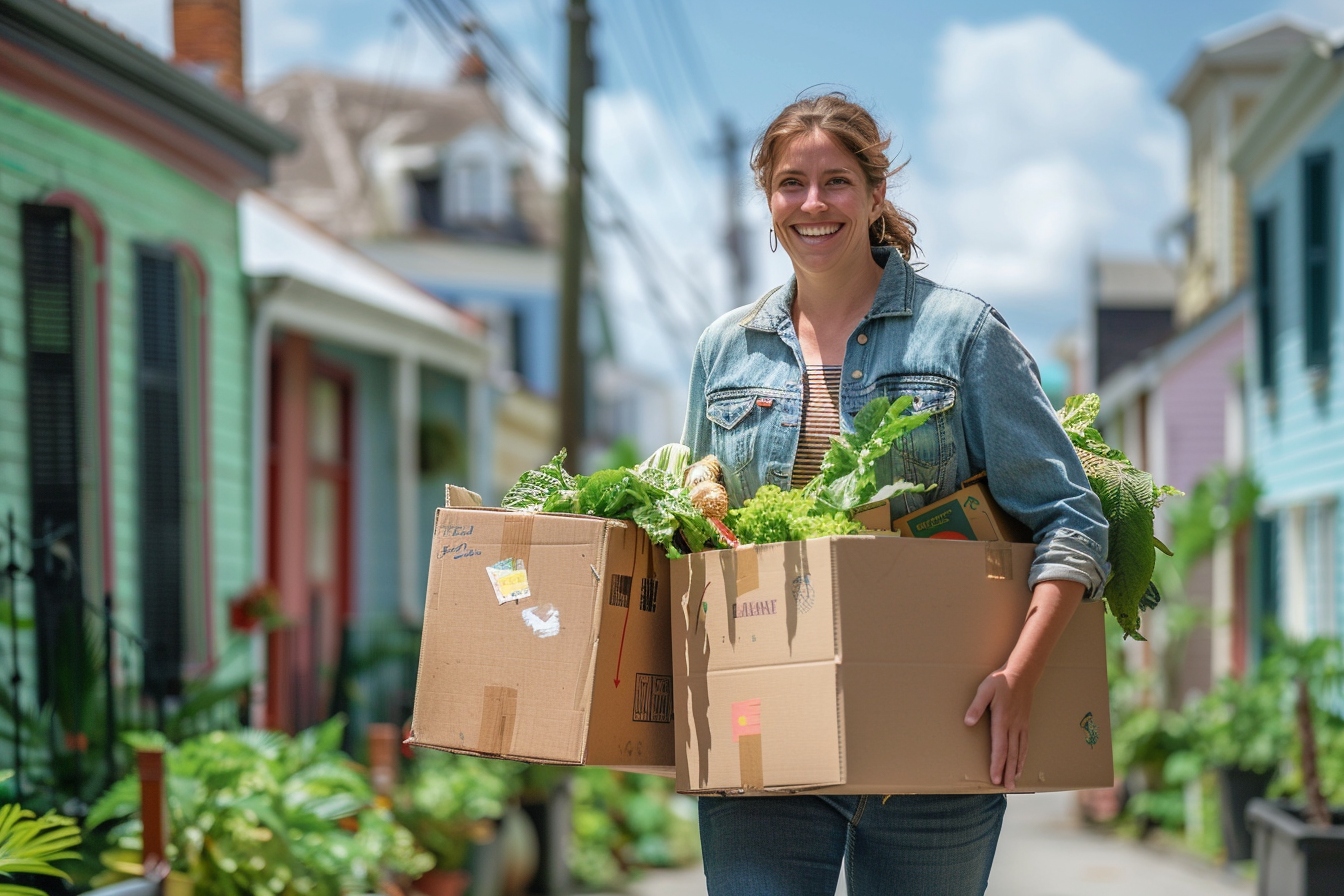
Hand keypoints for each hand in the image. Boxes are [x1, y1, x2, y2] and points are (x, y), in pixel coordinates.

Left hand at [964, 664, 1033, 789]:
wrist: (1022, 674)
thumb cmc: (1000, 681)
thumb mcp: (984, 690)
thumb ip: (976, 707)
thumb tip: (968, 723)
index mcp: (1002, 720)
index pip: (1000, 747)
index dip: (997, 764)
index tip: (995, 778)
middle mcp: (1013, 726)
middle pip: (1011, 754)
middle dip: (1008, 772)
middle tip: (1006, 788)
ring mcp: (1021, 725)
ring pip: (1020, 751)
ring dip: (1016, 767)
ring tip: (1014, 782)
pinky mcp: (1025, 723)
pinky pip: (1025, 744)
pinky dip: (1023, 756)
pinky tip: (1021, 764)